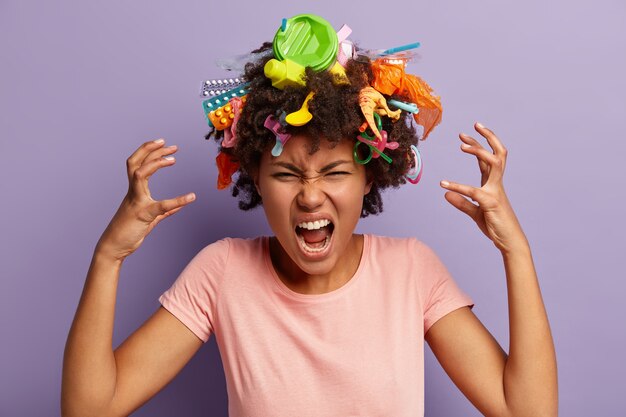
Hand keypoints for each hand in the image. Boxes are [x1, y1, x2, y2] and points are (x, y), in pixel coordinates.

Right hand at [95, 139, 195, 261]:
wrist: (114, 247)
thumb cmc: (129, 232)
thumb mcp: (151, 218)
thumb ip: (165, 210)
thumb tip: (180, 204)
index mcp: (134, 191)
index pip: (138, 164)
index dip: (149, 152)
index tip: (164, 144)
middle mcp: (133, 192)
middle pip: (136, 162)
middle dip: (150, 149)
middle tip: (167, 142)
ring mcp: (136, 201)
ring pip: (139, 173)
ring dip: (155, 162)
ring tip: (172, 156)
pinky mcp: (142, 215)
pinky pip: (161, 205)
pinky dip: (178, 200)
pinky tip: (191, 197)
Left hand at [440, 123, 527, 253]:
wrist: (510, 242)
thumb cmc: (496, 226)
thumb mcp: (475, 213)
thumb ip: (462, 203)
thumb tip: (445, 194)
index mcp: (493, 184)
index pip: (488, 158)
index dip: (478, 144)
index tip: (465, 133)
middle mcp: (496, 184)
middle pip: (497, 153)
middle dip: (488, 137)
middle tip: (475, 125)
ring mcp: (495, 192)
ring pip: (493, 163)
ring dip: (479, 152)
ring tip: (462, 145)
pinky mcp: (490, 203)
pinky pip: (473, 191)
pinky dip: (457, 187)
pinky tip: (444, 185)